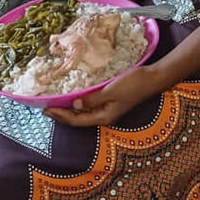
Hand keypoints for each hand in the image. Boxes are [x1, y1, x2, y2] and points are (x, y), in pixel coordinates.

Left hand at [45, 63, 170, 126]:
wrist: (153, 78)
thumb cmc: (134, 84)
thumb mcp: (111, 90)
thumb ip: (93, 98)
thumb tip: (75, 104)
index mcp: (104, 117)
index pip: (77, 120)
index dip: (61, 116)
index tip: (46, 109)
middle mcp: (105, 116)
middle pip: (79, 119)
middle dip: (62, 115)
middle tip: (46, 108)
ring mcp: (108, 109)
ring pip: (84, 113)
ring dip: (69, 109)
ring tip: (56, 103)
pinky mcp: (111, 101)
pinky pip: (90, 105)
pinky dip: (80, 102)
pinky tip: (75, 96)